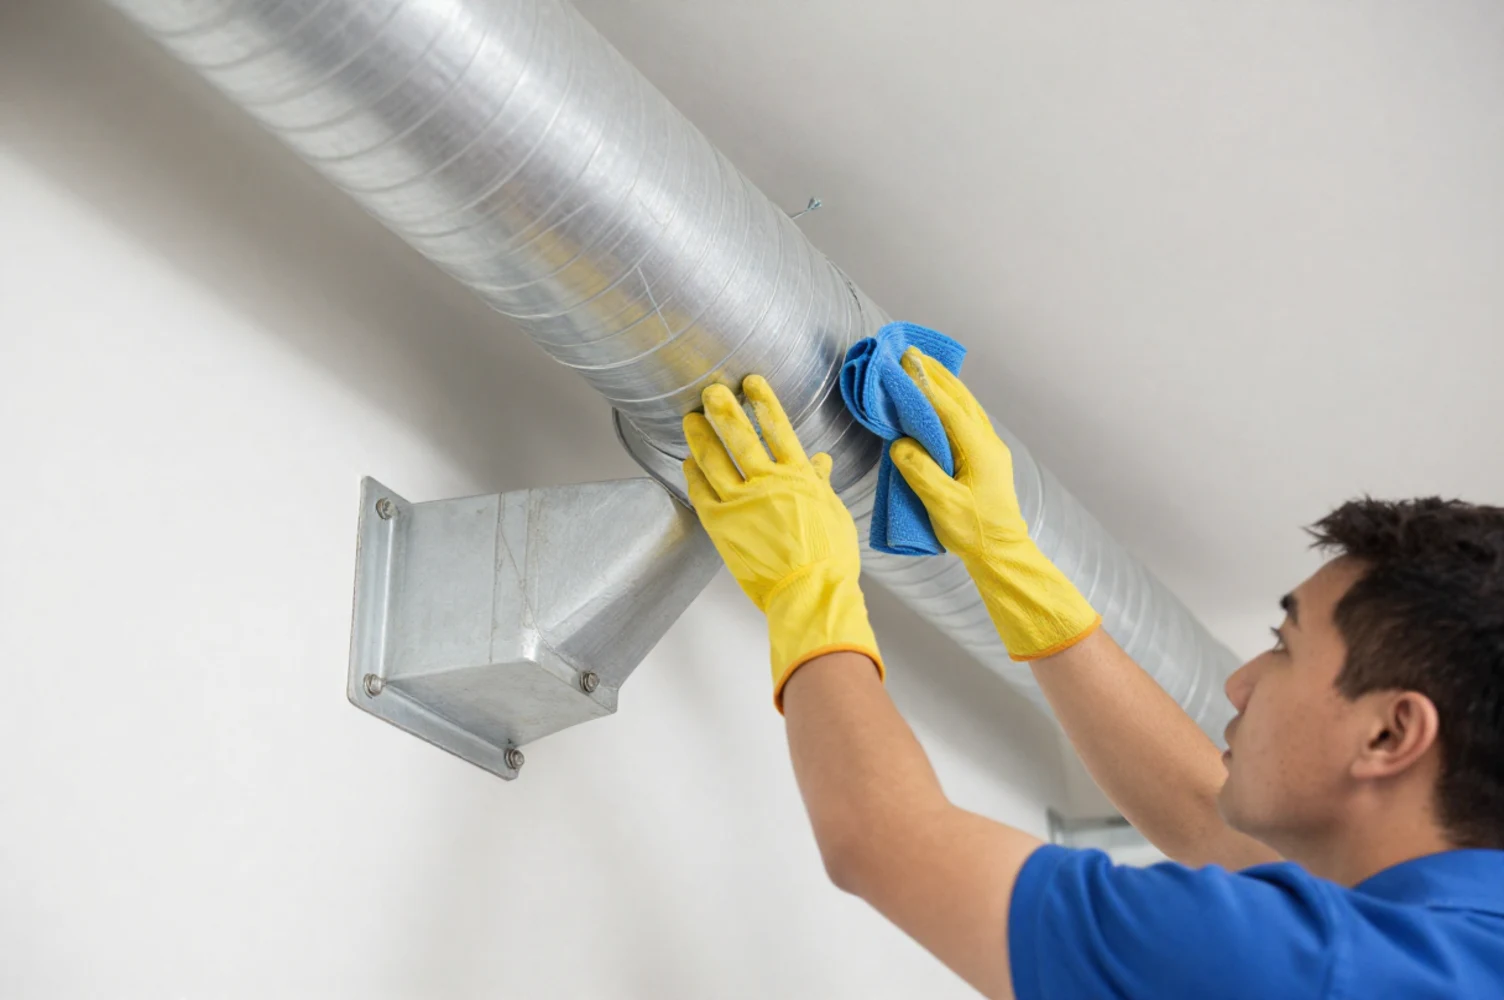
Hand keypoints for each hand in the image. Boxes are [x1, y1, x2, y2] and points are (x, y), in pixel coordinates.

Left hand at [683, 375, 883, 707]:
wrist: (810, 592)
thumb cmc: (829, 558)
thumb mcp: (833, 513)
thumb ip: (819, 483)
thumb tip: (820, 460)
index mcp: (798, 476)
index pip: (778, 428)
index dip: (763, 402)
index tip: (751, 382)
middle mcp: (767, 482)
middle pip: (740, 435)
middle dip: (723, 409)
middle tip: (710, 392)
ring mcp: (741, 502)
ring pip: (714, 459)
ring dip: (700, 436)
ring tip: (690, 419)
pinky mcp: (721, 525)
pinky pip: (700, 492)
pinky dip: (692, 474)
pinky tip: (686, 462)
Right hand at [890, 348, 1099, 660]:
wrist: (1002, 554)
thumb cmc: (973, 531)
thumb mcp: (942, 504)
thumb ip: (919, 470)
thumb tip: (899, 444)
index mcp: (979, 449)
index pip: (946, 408)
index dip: (924, 384)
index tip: (904, 363)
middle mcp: (988, 443)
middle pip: (961, 398)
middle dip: (936, 374)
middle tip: (913, 352)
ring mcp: (990, 450)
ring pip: (967, 407)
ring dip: (946, 384)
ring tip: (925, 366)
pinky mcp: (987, 459)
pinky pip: (968, 420)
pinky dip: (952, 403)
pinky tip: (941, 401)